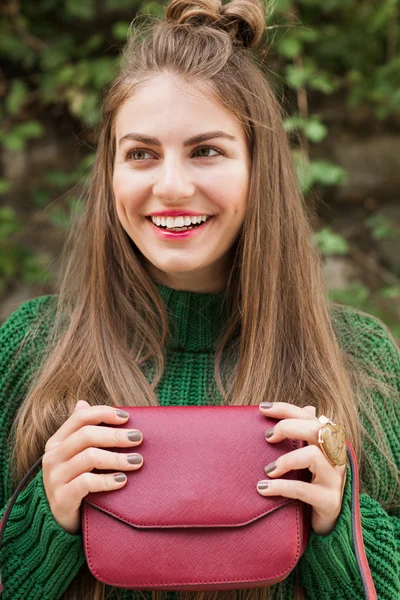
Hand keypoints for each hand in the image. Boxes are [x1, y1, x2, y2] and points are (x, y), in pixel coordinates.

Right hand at [42, 400, 142, 534]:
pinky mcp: (61, 498)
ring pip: (89, 457)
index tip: (127, 417)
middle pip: (87, 435)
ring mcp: (55, 478)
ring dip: (117, 458)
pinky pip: (86, 483)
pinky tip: (122, 480)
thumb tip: (83, 402)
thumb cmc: (75, 481)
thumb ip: (81, 431)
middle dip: (115, 435)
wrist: (60, 520)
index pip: (80, 418)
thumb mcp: (76, 455)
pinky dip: (107, 480)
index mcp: (58, 441)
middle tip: (138, 439)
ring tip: (137, 461)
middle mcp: (53, 456)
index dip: (104, 413)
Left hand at [256, 402, 346, 535]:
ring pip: (312, 455)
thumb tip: (309, 407)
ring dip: (286, 460)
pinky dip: (280, 487)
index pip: (308, 416)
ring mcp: (335, 479)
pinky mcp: (330, 501)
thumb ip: (306, 434)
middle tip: (268, 438)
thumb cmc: (315, 483)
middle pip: (315, 429)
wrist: (328, 523)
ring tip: (268, 470)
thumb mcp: (309, 458)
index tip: (262, 408)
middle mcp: (336, 456)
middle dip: (287, 428)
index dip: (285, 409)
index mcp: (330, 442)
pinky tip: (263, 488)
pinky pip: (303, 489)